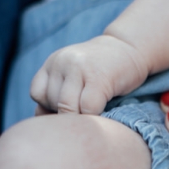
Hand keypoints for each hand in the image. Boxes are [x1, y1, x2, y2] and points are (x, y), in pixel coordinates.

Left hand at [30, 34, 149, 114]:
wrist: (131, 47)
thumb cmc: (103, 70)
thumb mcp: (73, 77)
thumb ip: (58, 95)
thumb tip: (43, 121)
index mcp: (52, 63)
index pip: (37, 94)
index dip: (50, 108)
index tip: (70, 110)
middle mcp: (61, 62)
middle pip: (52, 103)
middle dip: (67, 116)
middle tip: (85, 115)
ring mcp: (79, 68)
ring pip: (67, 108)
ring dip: (80, 120)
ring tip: (94, 117)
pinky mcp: (98, 77)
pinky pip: (88, 108)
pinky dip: (94, 118)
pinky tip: (103, 114)